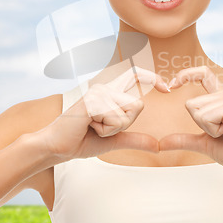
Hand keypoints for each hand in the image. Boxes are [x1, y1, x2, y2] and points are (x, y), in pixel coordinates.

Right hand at [39, 66, 169, 161]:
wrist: (56, 148)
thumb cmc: (81, 141)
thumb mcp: (114, 140)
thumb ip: (135, 139)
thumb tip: (157, 146)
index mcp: (109, 92)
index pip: (134, 75)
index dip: (152, 78)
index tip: (167, 88)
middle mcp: (104, 87)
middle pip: (138, 105)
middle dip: (124, 125)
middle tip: (101, 127)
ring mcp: (98, 92)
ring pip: (128, 114)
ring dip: (113, 129)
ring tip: (92, 127)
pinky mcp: (93, 100)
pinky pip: (116, 119)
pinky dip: (105, 131)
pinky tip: (87, 127)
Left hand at [159, 66, 222, 175]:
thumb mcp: (203, 143)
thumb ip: (184, 140)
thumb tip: (162, 143)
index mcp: (220, 98)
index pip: (202, 74)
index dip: (185, 75)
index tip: (171, 85)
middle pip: (190, 104)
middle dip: (200, 125)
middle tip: (222, 132)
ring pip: (197, 112)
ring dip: (209, 129)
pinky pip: (207, 117)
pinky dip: (214, 131)